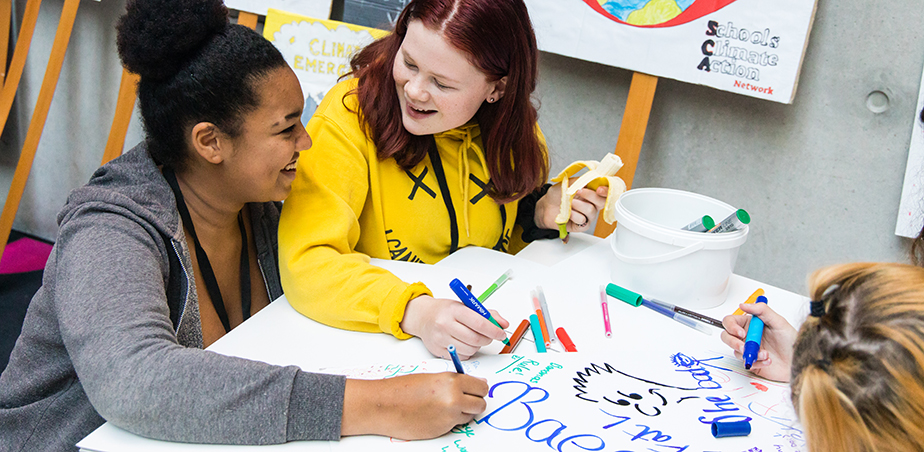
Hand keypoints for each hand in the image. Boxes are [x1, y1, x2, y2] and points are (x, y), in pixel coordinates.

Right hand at [341, 373, 487, 438]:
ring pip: (470, 416)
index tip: (477, 390)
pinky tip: (437, 414)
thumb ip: (455, 381)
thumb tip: (476, 384)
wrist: (384, 405)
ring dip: (464, 412)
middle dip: (474, 402)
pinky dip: (451, 421)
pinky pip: (456, 425)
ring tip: (446, 406)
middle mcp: (454, 399)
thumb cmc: (403, 389)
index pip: (481, 387)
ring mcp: (449, 417)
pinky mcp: (443, 430)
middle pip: (481, 404)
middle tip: (465, 399)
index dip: (479, 389)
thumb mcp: (432, 377)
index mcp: (452, 382)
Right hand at [401, 295, 508, 358]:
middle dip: (487, 339)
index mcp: (454, 310)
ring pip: (470, 350)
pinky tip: (463, 343)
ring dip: (477, 346)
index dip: (493, 330)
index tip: (501, 333)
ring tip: (473, 338)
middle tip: (490, 336)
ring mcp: (440, 338)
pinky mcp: (438, 350)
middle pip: (475, 338)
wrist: (423, 317)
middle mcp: (445, 324)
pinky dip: (468, 352)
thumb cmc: (446, 311)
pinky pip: (462, 356)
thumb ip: (487, 313)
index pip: (479, 322)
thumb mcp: (465, 306)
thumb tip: (504, 324)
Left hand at [535, 182, 608, 233]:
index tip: (599, 189)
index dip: (606, 191)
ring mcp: (587, 216)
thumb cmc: (557, 195)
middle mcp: (592, 205)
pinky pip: (583, 220)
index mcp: (591, 193)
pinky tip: (568, 213)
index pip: (605, 193)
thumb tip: (593, 177)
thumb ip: (581, 180)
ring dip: (579, 205)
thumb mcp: (568, 183)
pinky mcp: (581, 225)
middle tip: (579, 191)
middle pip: (602, 202)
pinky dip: (574, 215)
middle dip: (590, 196)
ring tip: (570, 202)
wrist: (545, 206)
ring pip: (591, 211)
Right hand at [720, 302, 796, 381]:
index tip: (741, 332)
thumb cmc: (791, 342)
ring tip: (765, 354)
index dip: (731, 326)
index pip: (731, 321)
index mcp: (751, 324)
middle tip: (744, 347)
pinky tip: (768, 361)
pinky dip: (756, 362)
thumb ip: (762, 310)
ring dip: (750, 353)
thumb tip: (744, 305)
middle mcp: (748, 336)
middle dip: (734, 342)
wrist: (799, 362)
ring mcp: (749, 349)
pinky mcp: (751, 362)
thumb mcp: (779, 322)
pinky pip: (745, 362)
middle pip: (727, 336)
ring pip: (736, 351)